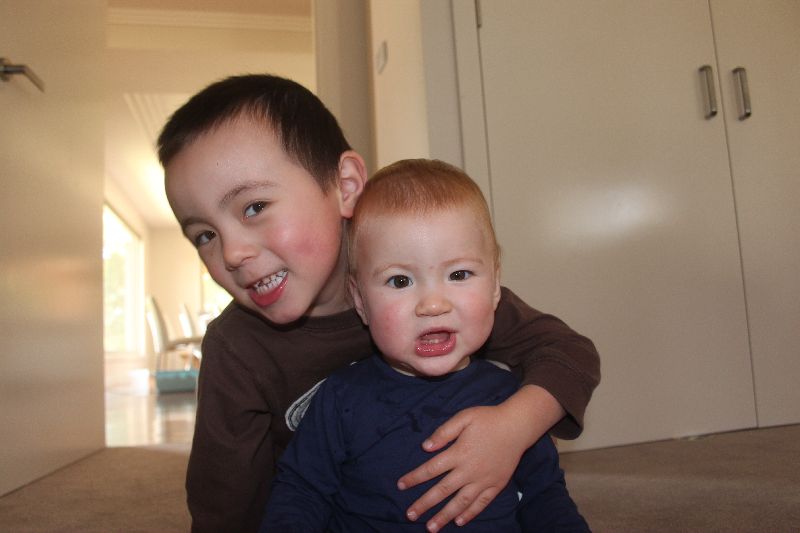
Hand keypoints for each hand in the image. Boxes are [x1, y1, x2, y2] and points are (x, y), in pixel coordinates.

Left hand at [397, 385, 563, 531]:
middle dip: (424, 504)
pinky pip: (481, 503)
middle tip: (410, 515)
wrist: (517, 426)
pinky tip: (459, 522)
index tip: (401, 485)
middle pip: (442, 490)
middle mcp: (469, 470)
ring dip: (444, 516)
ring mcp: (483, 480)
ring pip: (460, 502)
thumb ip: (444, 432)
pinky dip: (470, 514)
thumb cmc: (488, 419)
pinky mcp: (496, 485)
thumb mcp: (464, 418)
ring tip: (431, 527)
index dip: (415, 478)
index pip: (431, 469)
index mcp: (459, 453)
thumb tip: (425, 447)